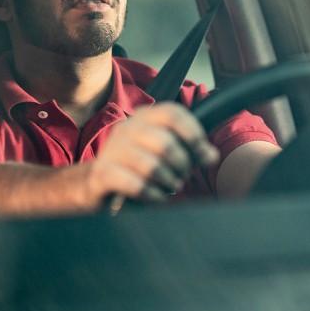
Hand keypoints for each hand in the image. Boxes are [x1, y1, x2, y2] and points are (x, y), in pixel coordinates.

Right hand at [86, 102, 219, 204]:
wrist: (99, 184)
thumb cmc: (137, 167)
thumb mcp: (163, 153)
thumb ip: (189, 150)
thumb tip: (211, 155)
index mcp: (142, 117)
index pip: (172, 113)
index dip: (193, 133)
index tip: (203, 154)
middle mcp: (126, 129)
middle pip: (165, 142)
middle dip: (182, 165)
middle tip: (182, 176)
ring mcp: (112, 150)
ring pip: (151, 166)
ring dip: (168, 182)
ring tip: (170, 187)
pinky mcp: (103, 174)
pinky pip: (136, 185)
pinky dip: (152, 194)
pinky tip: (155, 196)